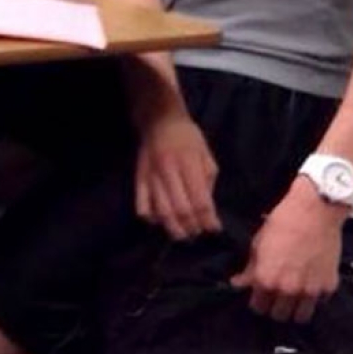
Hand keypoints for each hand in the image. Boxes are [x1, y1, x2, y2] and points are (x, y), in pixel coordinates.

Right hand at [135, 107, 219, 238]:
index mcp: (189, 163)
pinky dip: (151, 219)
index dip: (209, 219)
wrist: (158, 120)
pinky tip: (161, 220)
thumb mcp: (206, 154)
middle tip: (198, 232)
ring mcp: (151, 177)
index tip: (215, 228)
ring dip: (174, 228)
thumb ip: (208, 181)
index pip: (200, 200)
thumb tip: (208, 209)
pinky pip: (142, 206)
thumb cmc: (187, 137)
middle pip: (181, 210)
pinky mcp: (138, 180)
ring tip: (183, 233)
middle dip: (193, 227)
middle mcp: (169, 171)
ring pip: (162, 212)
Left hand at [230, 176, 346, 322]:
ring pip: (300, 316)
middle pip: (279, 316)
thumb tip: (238, 283)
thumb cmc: (284, 221)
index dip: (258, 301)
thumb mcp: (259, 243)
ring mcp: (310, 290)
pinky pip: (319, 302)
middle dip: (275, 307)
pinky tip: (310, 283)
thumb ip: (250, 269)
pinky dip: (314, 297)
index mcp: (267, 280)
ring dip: (295, 308)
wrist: (315, 209)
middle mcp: (288, 290)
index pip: (258, 307)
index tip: (260, 295)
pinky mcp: (329, 286)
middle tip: (277, 295)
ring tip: (294, 295)